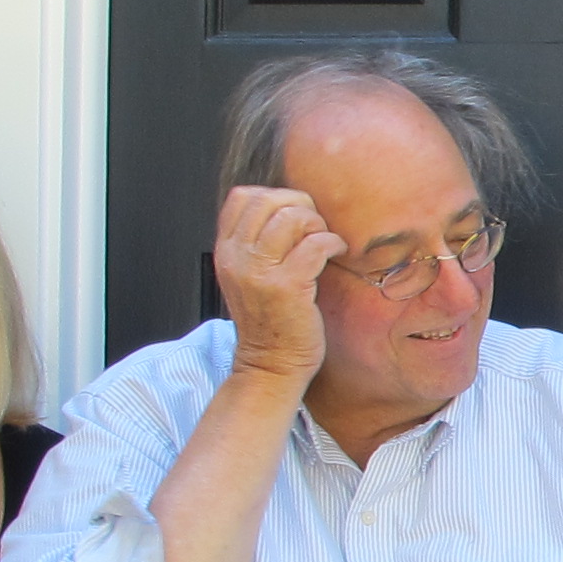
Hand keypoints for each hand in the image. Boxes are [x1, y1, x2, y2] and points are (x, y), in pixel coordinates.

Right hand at [211, 184, 345, 387]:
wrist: (270, 365)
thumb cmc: (270, 321)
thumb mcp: (249, 276)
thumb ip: (257, 244)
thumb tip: (289, 207)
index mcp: (226, 252)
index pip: (241, 197)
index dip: (275, 196)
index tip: (294, 214)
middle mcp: (237, 258)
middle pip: (267, 200)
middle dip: (299, 204)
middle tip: (315, 226)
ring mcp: (259, 272)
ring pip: (291, 217)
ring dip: (316, 223)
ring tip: (323, 242)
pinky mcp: (287, 287)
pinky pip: (315, 244)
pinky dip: (332, 242)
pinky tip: (336, 253)